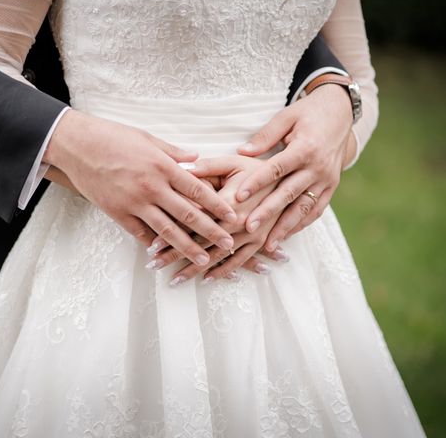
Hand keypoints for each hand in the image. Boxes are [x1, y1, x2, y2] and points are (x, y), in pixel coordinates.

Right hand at [43, 109, 237, 265]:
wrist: (77, 145)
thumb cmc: (113, 136)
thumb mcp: (148, 138)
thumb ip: (174, 152)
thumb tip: (197, 158)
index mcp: (163, 166)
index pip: (198, 190)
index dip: (218, 205)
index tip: (234, 216)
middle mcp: (152, 187)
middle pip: (188, 215)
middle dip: (211, 232)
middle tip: (229, 244)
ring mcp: (134, 203)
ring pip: (166, 231)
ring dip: (187, 247)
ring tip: (204, 260)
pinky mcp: (117, 213)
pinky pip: (140, 234)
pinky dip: (154, 245)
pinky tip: (166, 255)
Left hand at [147, 155, 289, 283]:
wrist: (294, 180)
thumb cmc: (259, 168)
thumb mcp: (232, 163)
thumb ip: (206, 167)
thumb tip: (179, 167)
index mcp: (227, 204)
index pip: (191, 223)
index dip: (170, 233)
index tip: (150, 244)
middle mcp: (238, 224)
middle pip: (199, 243)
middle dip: (175, 255)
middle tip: (153, 265)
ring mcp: (250, 236)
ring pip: (216, 258)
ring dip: (194, 270)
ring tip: (173, 281)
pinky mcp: (261, 243)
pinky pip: (239, 262)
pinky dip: (222, 272)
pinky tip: (206, 280)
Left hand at [235, 83, 356, 247]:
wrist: (341, 113)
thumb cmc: (307, 114)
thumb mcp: (286, 117)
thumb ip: (265, 136)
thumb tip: (242, 151)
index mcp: (305, 148)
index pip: (276, 169)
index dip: (256, 183)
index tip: (238, 196)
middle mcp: (318, 167)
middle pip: (288, 194)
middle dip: (268, 213)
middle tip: (248, 228)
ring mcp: (327, 180)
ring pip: (303, 208)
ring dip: (285, 228)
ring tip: (267, 245)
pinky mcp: (332, 188)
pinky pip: (316, 210)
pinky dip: (301, 225)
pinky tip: (285, 237)